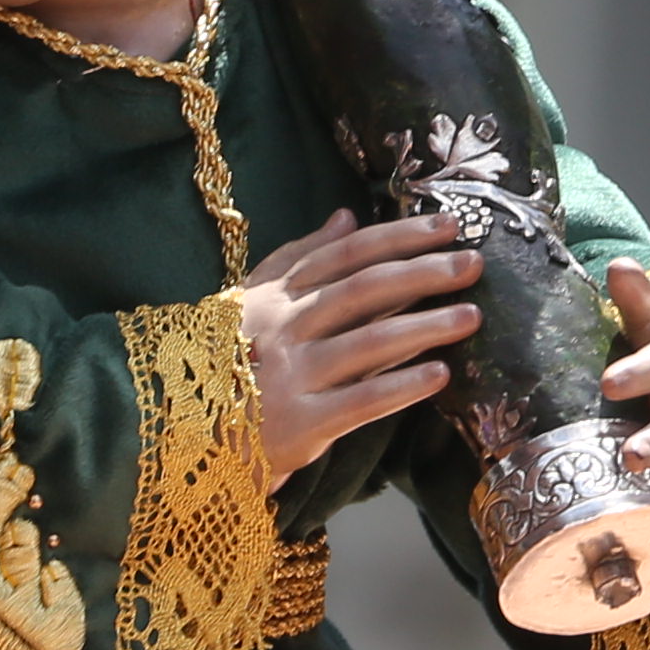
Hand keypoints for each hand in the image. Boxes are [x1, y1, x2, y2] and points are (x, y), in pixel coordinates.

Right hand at [237, 210, 480, 486]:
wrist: (177, 432)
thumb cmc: (223, 364)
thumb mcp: (251, 301)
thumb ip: (298, 258)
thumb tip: (348, 217)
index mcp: (275, 296)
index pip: (344, 255)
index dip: (398, 237)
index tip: (447, 225)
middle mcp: (284, 329)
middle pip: (363, 291)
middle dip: (423, 273)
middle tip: (473, 263)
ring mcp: (293, 376)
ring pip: (369, 343)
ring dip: (425, 327)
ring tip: (470, 317)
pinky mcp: (301, 424)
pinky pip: (361, 400)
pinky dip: (402, 386)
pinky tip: (440, 375)